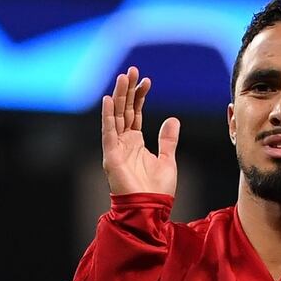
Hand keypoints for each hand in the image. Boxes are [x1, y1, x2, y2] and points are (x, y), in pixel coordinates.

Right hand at [101, 66, 179, 195]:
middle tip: (132, 70)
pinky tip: (109, 100)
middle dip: (127, 90)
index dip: (140, 96)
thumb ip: (168, 140)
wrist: (150, 209)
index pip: (135, 113)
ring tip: (122, 77)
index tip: (147, 81)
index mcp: (135, 143)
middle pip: (124, 110)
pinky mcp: (111, 157)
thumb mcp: (167, 160)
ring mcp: (116, 149)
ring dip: (118, 96)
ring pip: (116, 117)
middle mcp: (123, 143)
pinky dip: (108, 116)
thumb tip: (172, 119)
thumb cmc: (157, 190)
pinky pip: (108, 133)